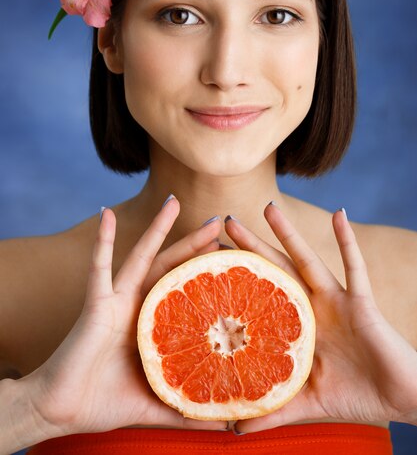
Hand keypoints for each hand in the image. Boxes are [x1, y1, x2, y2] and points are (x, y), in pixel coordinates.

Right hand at [26, 197, 225, 437]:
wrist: (62, 410)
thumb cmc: (104, 403)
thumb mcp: (156, 404)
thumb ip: (187, 411)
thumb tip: (226, 426)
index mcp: (154, 323)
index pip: (188, 290)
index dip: (208, 273)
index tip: (236, 257)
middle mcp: (138, 305)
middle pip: (173, 266)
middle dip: (195, 243)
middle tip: (221, 220)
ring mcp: (116, 300)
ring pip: (142, 256)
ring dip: (157, 229)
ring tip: (173, 202)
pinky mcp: (95, 304)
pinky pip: (98, 267)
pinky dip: (102, 241)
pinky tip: (106, 214)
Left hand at [225, 204, 416, 431]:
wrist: (399, 399)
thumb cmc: (355, 395)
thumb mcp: (305, 402)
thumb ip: (272, 410)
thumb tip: (231, 428)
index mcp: (295, 326)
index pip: (259, 296)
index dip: (236, 278)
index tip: (208, 258)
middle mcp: (311, 307)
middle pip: (275, 270)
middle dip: (252, 246)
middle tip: (225, 220)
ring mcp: (335, 301)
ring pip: (307, 260)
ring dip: (288, 233)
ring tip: (267, 207)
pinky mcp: (362, 302)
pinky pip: (355, 268)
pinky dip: (348, 241)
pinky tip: (338, 214)